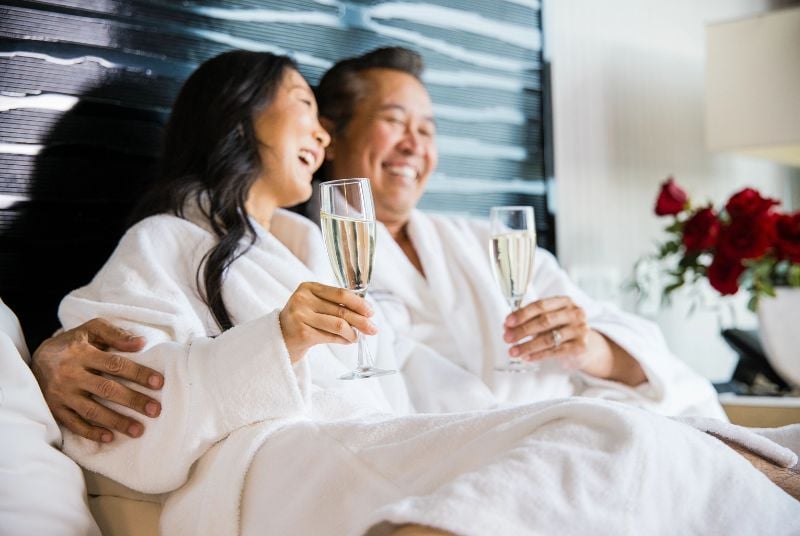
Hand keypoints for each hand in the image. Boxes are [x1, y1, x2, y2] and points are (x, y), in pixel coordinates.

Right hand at [31, 318, 162, 442]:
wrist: (33, 361)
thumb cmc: (72, 344)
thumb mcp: (90, 330)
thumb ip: (115, 334)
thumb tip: (141, 342)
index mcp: (82, 353)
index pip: (115, 364)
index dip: (138, 373)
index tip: (159, 383)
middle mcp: (71, 374)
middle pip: (106, 389)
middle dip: (133, 400)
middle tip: (155, 410)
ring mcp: (62, 394)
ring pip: (91, 410)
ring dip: (116, 421)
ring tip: (138, 430)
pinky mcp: (55, 409)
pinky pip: (73, 424)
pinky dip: (91, 432)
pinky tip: (109, 438)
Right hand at [279, 282, 376, 361]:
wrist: (279, 338)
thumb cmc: (303, 320)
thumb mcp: (315, 305)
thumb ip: (335, 305)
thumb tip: (366, 313)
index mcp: (308, 287)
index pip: (340, 293)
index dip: (359, 303)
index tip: (371, 312)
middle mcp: (303, 299)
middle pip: (341, 309)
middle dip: (361, 320)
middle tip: (373, 329)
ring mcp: (300, 316)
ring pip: (338, 324)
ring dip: (353, 333)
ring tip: (358, 337)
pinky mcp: (302, 333)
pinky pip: (331, 336)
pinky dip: (343, 340)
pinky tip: (347, 341)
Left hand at [504, 296, 645, 385]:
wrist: (585, 345)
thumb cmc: (561, 328)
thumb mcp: (548, 320)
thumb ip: (529, 320)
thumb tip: (506, 326)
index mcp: (564, 301)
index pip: (541, 305)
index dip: (522, 314)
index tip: (507, 322)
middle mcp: (575, 313)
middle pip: (544, 321)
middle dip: (522, 330)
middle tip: (507, 338)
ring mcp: (580, 329)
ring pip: (549, 338)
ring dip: (527, 345)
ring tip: (513, 351)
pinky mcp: (581, 346)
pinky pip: (555, 351)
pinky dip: (539, 355)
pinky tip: (527, 357)